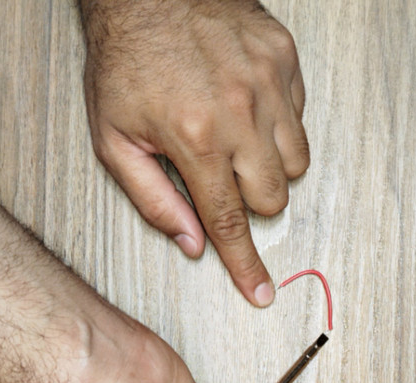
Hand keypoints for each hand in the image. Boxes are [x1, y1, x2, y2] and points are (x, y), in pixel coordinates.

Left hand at [81, 0, 308, 306]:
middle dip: (249, 203)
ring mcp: (268, 81)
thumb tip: (192, 243)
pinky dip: (278, 127)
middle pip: (272, 199)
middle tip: (222, 178)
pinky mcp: (284, 56)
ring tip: (236, 143)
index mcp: (195, 138)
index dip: (245, 265)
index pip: (229, 222)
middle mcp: (239, 111)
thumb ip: (153, 199)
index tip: (261, 292)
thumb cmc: (125, 62)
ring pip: (297, 164)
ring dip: (269, 169)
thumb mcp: (115, 140)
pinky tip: (245, 108)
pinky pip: (300, 118)